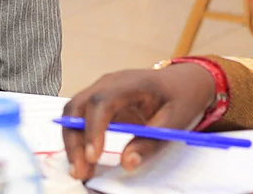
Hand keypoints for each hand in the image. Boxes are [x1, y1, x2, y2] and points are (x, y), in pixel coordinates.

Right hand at [61, 64, 215, 180]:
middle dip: (73, 140)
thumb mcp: (176, 122)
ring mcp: (99, 90)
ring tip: (79, 170)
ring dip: (71, 142)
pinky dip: (77, 139)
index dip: (93, 128)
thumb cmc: (180, 99)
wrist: (181, 82)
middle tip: (79, 170)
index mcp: (130, 83)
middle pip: (77, 106)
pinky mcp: (97, 101)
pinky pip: (78, 117)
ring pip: (72, 113)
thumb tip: (126, 162)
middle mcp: (107, 83)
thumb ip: (151, 143)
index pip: (101, 101)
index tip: (93, 157)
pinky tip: (84, 160)